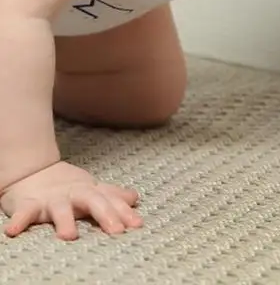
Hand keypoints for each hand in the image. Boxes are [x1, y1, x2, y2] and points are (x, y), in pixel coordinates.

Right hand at [1, 161, 142, 239]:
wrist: (33, 172)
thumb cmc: (67, 187)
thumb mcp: (91, 189)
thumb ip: (112, 195)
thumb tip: (135, 198)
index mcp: (91, 192)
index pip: (110, 201)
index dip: (124, 212)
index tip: (137, 225)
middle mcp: (74, 194)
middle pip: (93, 202)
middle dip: (106, 215)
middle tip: (117, 230)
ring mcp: (52, 199)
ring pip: (60, 209)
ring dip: (65, 220)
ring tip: (69, 236)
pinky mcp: (29, 204)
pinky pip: (24, 213)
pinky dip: (19, 221)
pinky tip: (13, 231)